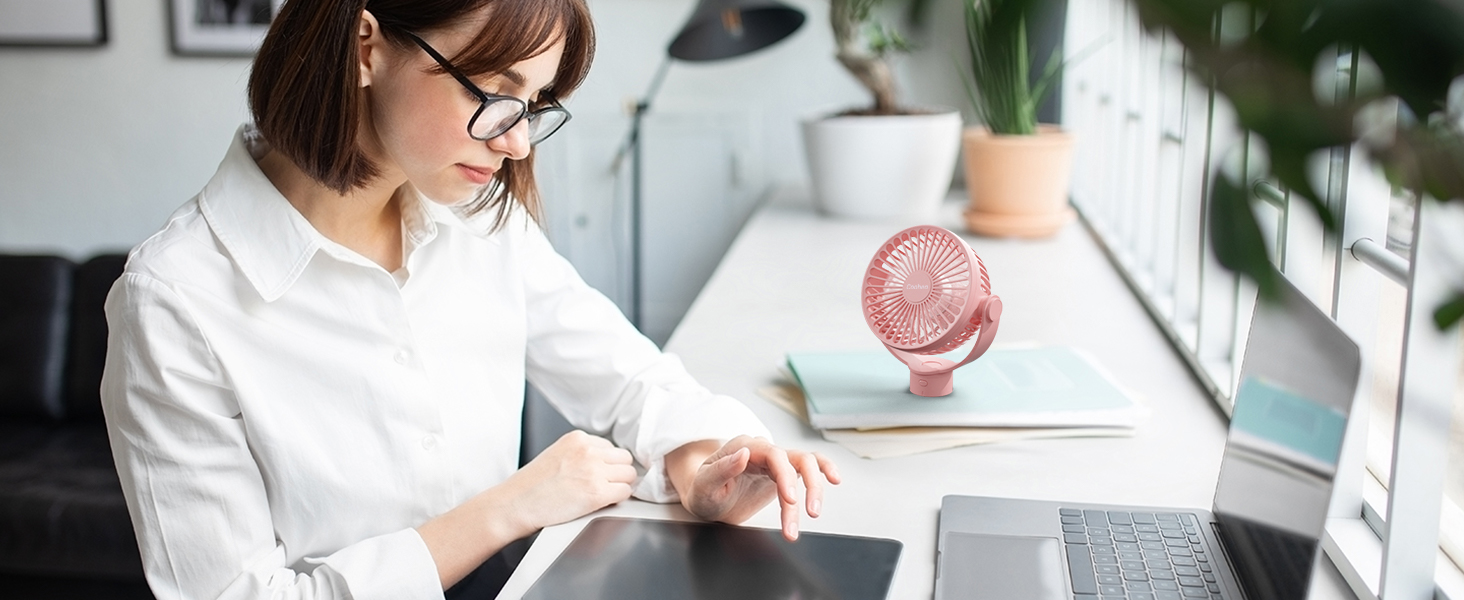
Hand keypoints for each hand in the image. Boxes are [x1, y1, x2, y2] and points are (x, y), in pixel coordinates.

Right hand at [499, 430, 635, 534]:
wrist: (514, 504)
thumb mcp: (556, 454)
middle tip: (604, 486)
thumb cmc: (530, 486)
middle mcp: (588, 450)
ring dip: (620, 486)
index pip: (610, 448)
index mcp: (577, 439)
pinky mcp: (597, 493)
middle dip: (617, 473)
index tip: (599, 474)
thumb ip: (580, 453)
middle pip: (624, 459)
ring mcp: (594, 471)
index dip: (607, 464)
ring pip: (629, 475)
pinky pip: (625, 492)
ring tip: (602, 495)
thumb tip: (604, 462)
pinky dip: (618, 499)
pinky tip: (603, 503)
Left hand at [670, 436, 840, 540]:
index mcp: (743, 447)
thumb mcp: (703, 484)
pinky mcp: (783, 474)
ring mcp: (775, 461)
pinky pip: (809, 467)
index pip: (773, 455)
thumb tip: (744, 454)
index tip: (791, 499)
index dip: (786, 476)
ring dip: (815, 488)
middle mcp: (762, 450)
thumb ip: (721, 469)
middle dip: (807, 485)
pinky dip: (824, 470)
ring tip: (814, 513)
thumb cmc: (703, 492)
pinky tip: (834, 479)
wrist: (708, 501)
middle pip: (796, 458)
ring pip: (807, 463)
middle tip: (809, 512)